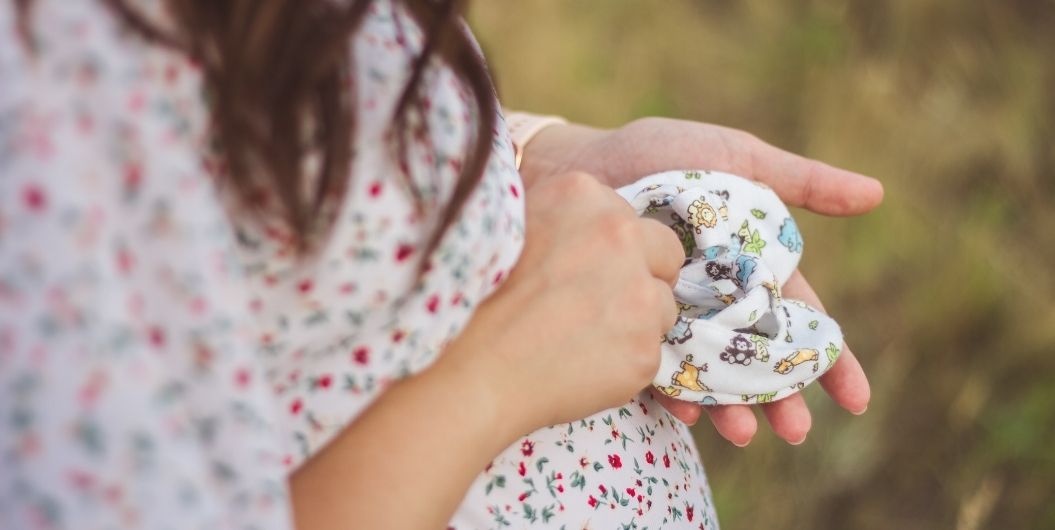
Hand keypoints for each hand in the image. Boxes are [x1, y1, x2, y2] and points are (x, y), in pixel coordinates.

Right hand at [443, 171, 684, 432]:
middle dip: (642, 276)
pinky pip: (651, 353)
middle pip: (665, 253)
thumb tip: (581, 221)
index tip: (582, 269)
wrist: (468, 369)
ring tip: (584, 338)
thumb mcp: (510, 223)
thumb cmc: (475, 299)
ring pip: (664, 306)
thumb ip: (559, 216)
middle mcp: (619, 234)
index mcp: (583, 195)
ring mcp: (638, 293)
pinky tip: (582, 365)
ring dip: (636, 321)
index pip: (627, 218)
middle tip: (599, 303)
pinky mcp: (645, 348)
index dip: (609, 248)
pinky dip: (624, 362)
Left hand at [519, 117, 882, 445]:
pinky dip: (674, 393)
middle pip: (761, 363)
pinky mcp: (632, 326)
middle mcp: (719, 302)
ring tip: (742, 433)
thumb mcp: (739, 160)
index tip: (856, 400)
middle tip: (796, 432)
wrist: (586, 163)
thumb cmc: (664, 156)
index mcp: (753, 270)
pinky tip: (688, 410)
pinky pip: (657, 369)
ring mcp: (677, 318)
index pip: (802, 324)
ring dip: (732, 408)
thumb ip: (803, 180)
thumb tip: (878, 195)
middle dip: (782, 399)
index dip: (832, 362)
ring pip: (714, 376)